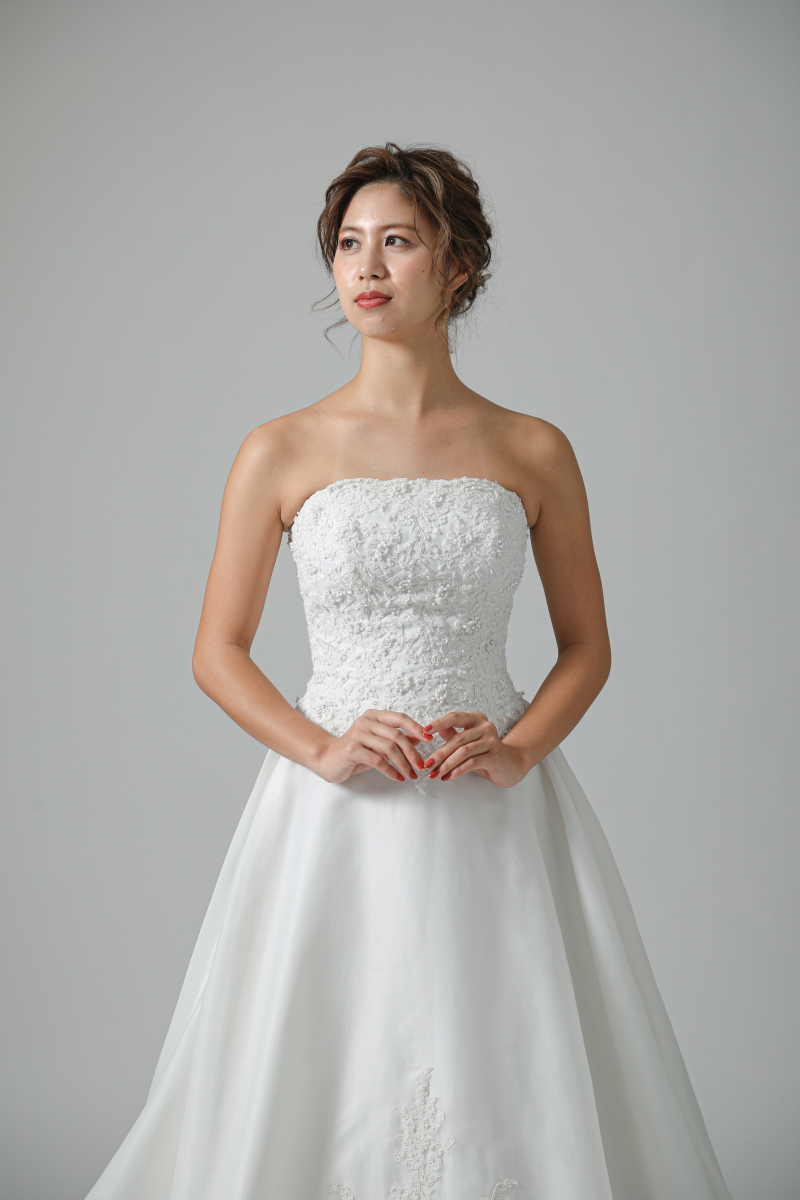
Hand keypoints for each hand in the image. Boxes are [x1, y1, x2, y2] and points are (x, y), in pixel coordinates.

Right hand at [313, 709, 431, 784]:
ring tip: (411, 774)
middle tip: (421, 766)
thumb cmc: (355, 751)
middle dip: (412, 752)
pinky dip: (391, 771)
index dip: (416, 728)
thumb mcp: (378, 744)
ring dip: (404, 764)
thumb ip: (396, 740)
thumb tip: (419, 739)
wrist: (327, 759)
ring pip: (389, 748)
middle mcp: (365, 722)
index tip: (429, 739)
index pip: (399, 718)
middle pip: (397, 735)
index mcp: (373, 716)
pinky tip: (398, 777)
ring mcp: (357, 735)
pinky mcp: (352, 750)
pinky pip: (377, 761)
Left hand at [422, 711, 529, 788]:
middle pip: (457, 739)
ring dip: (447, 764)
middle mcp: (485, 727)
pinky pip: (472, 763)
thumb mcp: (469, 742)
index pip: (455, 717)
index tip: (425, 731)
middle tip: (427, 764)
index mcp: (476, 719)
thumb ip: (453, 734)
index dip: (439, 723)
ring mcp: (491, 741)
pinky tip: (448, 777)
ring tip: (435, 774)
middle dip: (439, 753)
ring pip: (463, 752)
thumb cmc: (486, 752)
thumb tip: (434, 730)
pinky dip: (458, 770)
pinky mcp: (494, 756)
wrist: (511, 764)